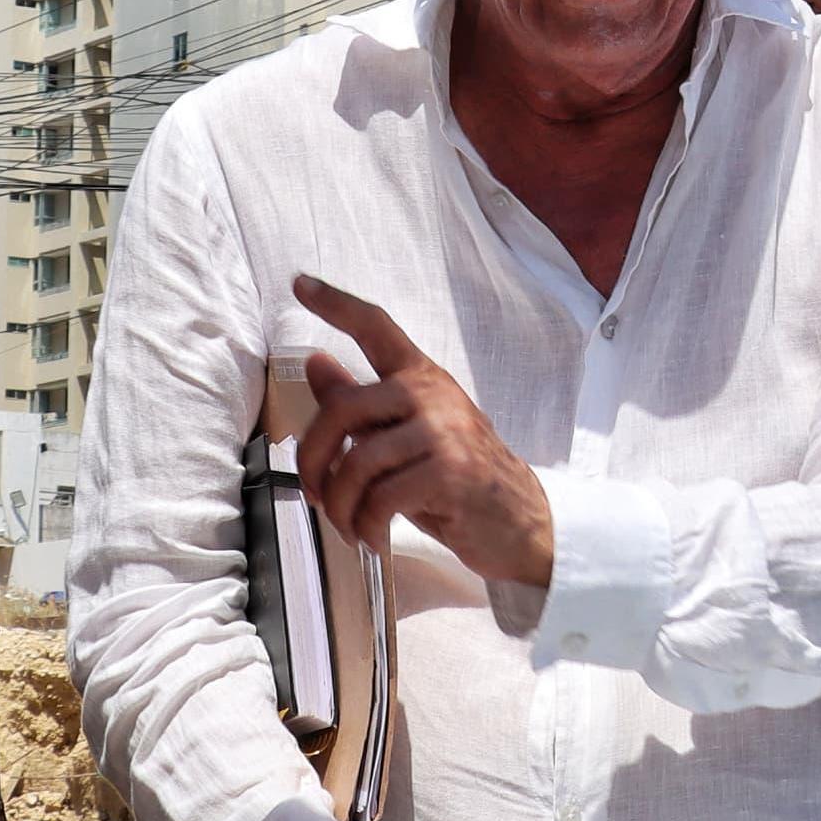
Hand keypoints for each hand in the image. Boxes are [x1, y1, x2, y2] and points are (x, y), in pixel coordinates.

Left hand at [290, 274, 555, 590]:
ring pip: (358, 462)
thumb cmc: (457, 481)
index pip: (376, 327)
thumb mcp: (405, 437)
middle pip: (342, 409)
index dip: (336, 304)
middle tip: (314, 493)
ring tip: (347, 526)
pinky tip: (372, 537)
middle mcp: (433, 395)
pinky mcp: (451, 472)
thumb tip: (316, 363)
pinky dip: (366, 525)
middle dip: (314, 459)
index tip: (300, 283)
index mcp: (422, 378)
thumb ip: (362, 402)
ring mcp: (445, 431)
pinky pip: (381, 498)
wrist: (519, 524)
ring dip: (340, 505)